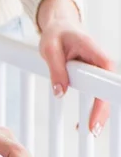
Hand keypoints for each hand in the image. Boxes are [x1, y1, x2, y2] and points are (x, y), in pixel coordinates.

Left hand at [37, 0, 114, 135]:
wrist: (60, 26)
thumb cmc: (56, 34)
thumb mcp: (49, 48)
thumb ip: (55, 69)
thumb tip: (60, 91)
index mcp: (93, 50)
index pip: (106, 74)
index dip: (104, 94)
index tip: (98, 111)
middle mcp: (101, 61)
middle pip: (108, 88)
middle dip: (103, 110)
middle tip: (92, 129)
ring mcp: (99, 69)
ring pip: (104, 93)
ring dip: (99, 112)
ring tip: (90, 130)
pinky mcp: (94, 74)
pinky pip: (97, 92)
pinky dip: (93, 107)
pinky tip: (83, 122)